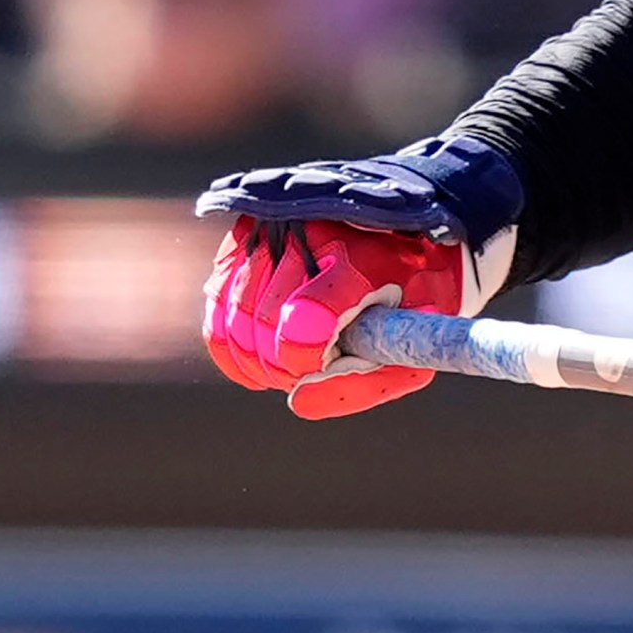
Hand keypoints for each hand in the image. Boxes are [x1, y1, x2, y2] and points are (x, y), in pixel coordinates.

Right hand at [203, 217, 464, 418]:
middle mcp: (307, 237)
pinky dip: (234, 345)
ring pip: (234, 324)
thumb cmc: (416, 294)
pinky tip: (264, 350)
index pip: (307, 324)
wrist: (408, 231)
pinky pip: (216, 309)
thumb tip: (297, 402)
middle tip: (314, 367)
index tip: (326, 363)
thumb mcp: (415, 340)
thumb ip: (367, 381)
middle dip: (286, 368)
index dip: (307, 362)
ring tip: (294, 360)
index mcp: (361, 260)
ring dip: (259, 360)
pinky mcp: (243, 239)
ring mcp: (269, 234)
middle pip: (263, 331)